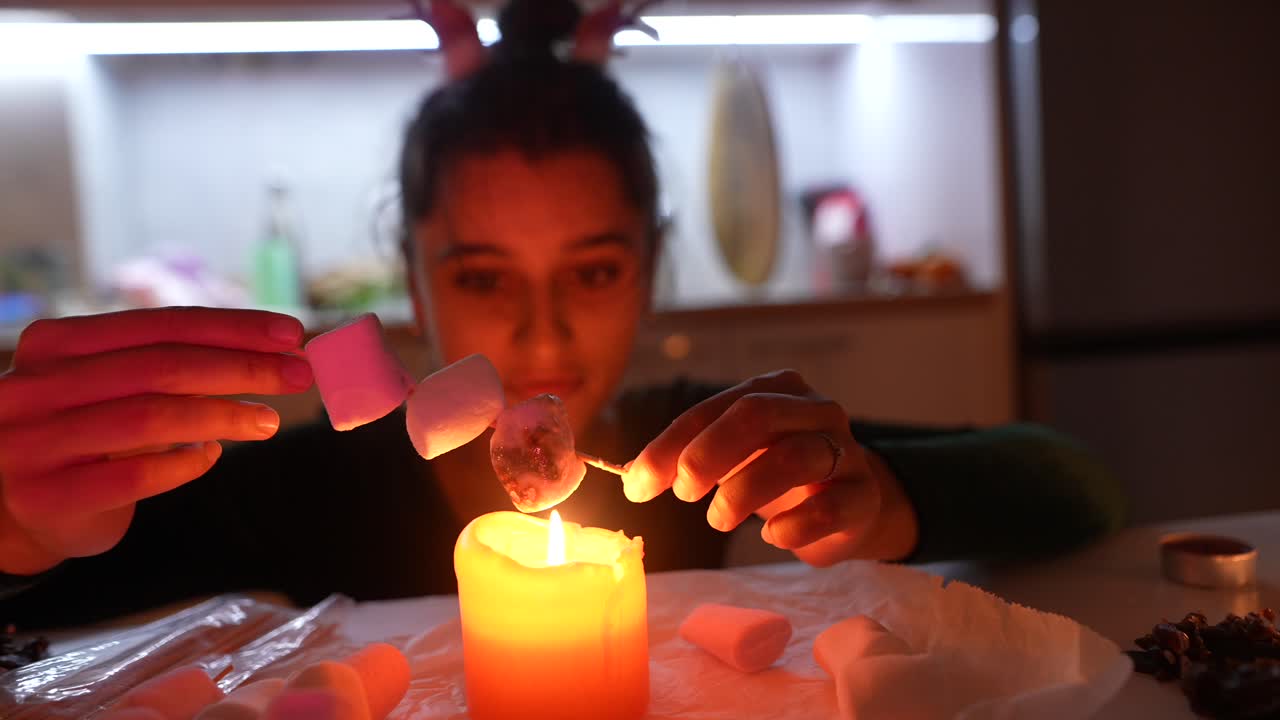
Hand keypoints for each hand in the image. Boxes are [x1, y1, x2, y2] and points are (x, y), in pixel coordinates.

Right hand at [0, 308, 313, 574]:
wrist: (12, 508)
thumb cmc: (83, 432)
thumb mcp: (110, 385)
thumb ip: (171, 363)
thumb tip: (275, 350)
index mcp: (56, 344)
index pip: (160, 324)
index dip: (233, 327)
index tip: (291, 333)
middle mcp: (36, 387)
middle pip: (163, 367)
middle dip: (243, 367)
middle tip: (299, 375)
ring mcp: (36, 443)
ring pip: (152, 418)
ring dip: (224, 415)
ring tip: (269, 420)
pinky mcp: (49, 497)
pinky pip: (136, 477)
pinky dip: (185, 465)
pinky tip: (213, 457)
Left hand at [625, 370, 917, 565]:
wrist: (847, 508)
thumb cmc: (776, 476)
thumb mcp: (731, 459)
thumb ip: (685, 461)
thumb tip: (632, 479)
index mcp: (776, 390)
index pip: (714, 407)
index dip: (670, 444)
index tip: (638, 483)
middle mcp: (814, 410)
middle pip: (757, 415)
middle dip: (708, 453)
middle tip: (683, 492)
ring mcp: (845, 451)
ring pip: (795, 457)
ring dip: (743, 492)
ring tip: (718, 519)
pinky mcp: (863, 496)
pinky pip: (830, 507)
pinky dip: (792, 526)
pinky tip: (772, 536)